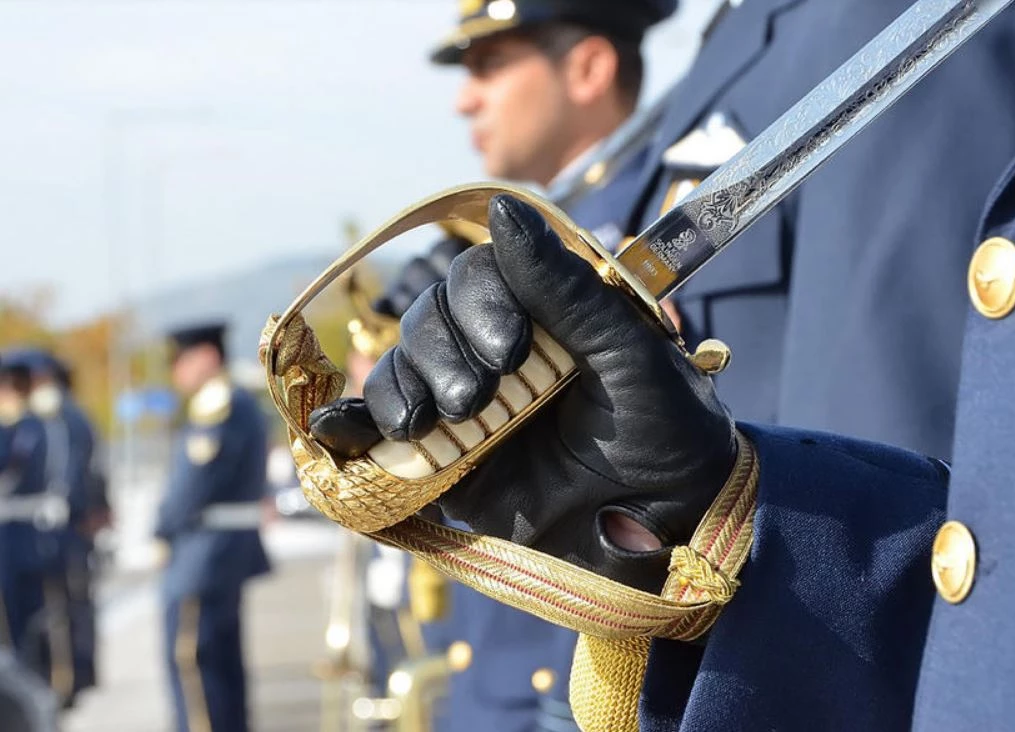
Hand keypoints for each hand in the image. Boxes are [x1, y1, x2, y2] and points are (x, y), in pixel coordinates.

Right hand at [312, 196, 736, 592]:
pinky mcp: (447, 466)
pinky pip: (383, 438)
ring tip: (433, 423)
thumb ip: (564, 287)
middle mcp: (498, 354)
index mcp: (542, 314)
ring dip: (403, 387)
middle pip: (430, 319)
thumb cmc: (664, 428)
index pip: (479, 276)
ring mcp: (469, 409)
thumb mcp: (627, 351)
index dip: (480, 302)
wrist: (671, 527)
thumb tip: (504, 206)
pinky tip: (337, 429)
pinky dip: (353, 429)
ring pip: (402, 370)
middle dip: (443, 354)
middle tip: (479, 398)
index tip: (511, 349)